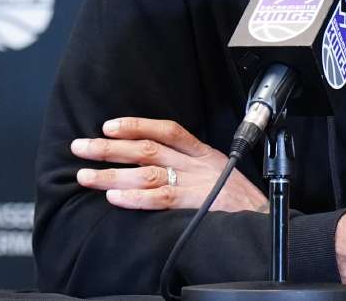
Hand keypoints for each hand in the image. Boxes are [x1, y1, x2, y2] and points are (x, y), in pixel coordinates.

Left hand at [70, 117, 267, 212]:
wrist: (264, 219)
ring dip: (112, 175)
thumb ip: (188, 166)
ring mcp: (196, 184)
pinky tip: (115, 197)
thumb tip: (148, 164)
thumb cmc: (238, 200)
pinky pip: (161, 198)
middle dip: (110, 148)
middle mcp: (197, 164)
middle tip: (81, 148)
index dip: (136, 125)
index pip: (166, 130)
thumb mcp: (216, 172)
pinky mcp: (196, 205)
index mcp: (202, 153)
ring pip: (148, 173)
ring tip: (85, 177)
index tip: (108, 125)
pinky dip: (136, 198)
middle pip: (148, 149)